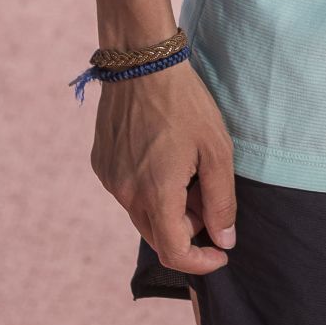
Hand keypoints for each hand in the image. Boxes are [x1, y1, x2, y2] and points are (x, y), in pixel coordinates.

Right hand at [90, 59, 236, 275]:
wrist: (141, 61)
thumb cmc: (185, 103)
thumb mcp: (216, 150)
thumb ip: (221, 201)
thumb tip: (224, 241)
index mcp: (155, 195)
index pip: (174, 253)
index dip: (200, 262)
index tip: (221, 253)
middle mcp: (125, 194)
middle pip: (158, 236)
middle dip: (188, 230)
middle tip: (208, 200)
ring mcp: (109, 179)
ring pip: (142, 214)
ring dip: (168, 209)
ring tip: (188, 172)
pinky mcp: (101, 164)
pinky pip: (128, 191)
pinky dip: (148, 189)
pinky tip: (165, 157)